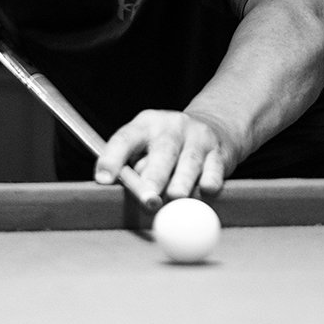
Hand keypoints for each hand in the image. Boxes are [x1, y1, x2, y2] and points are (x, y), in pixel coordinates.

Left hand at [96, 110, 238, 199]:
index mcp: (145, 124)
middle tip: (148, 199)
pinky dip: (210, 181)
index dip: (112, 159)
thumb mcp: (146, 148)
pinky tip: (205, 190)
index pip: (124, 139)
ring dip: (182, 182)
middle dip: (154, 177)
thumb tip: (125, 193)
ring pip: (190, 162)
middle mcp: (172, 126)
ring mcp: (198, 137)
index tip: (104, 180)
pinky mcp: (219, 151)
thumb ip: (134, 169)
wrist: (214, 126)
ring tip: (176, 197)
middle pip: (162, 151)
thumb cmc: (168, 147)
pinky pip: (214, 169)